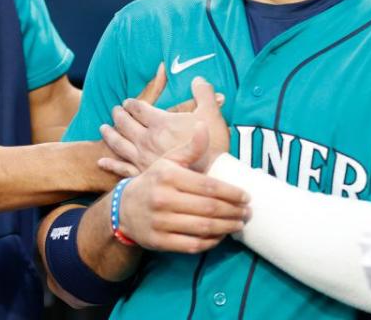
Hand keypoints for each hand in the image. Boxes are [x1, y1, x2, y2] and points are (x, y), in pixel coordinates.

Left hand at [99, 75, 228, 175]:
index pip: (139, 108)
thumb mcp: (211, 114)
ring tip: (103, 128)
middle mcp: (147, 139)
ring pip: (119, 144)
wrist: (213, 179)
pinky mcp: (142, 176)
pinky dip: (110, 164)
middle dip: (118, 115)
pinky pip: (121, 168)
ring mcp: (142, 159)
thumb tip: (197, 78)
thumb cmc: (214, 147)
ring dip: (110, 134)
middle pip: (125, 124)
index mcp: (161, 123)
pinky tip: (102, 161)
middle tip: (114, 111)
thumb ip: (203, 93)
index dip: (132, 103)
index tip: (127, 102)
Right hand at [115, 124, 248, 252]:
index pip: (208, 186)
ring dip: (226, 227)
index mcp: (168, 176)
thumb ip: (190, 148)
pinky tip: (220, 236)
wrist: (123, 208)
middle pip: (209, 208)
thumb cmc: (154, 181)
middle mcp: (163, 198)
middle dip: (233, 211)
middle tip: (247, 213)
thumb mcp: (168, 162)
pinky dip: (210, 242)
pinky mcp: (159, 241)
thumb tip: (203, 126)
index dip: (231, 192)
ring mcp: (160, 222)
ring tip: (238, 224)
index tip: (246, 196)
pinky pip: (192, 244)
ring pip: (203, 228)